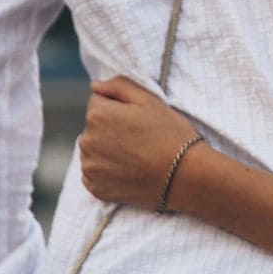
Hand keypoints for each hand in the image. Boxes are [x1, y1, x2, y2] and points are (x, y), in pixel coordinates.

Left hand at [79, 76, 200, 209]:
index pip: (98, 103)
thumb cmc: (171, 134)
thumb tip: (95, 86)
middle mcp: (86, 140)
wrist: (186, 175)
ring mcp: (90, 166)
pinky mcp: (96, 188)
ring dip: (108, 151)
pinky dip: (109, 173)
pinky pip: (96, 174)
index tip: (138, 120)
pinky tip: (130, 172)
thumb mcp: (150, 100)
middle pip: (94, 128)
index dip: (120, 109)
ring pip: (94, 151)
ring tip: (137, 157)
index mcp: (97, 115)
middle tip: (141, 139)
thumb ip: (119, 85)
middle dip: (112, 130)